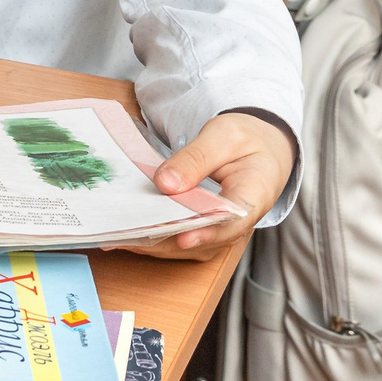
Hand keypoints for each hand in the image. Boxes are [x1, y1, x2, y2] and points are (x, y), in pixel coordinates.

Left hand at [118, 111, 296, 258]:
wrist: (261, 147)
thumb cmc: (246, 139)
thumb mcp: (223, 136)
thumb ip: (196, 159)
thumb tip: (166, 184)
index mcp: (256, 194)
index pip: (234, 220)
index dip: (208, 231)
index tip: (182, 236)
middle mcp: (241, 221)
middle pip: (205, 239)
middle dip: (166, 239)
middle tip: (129, 236)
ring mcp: (224, 229)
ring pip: (189, 245)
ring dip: (156, 243)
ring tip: (120, 238)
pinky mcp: (207, 229)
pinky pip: (182, 238)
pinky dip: (157, 237)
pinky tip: (129, 233)